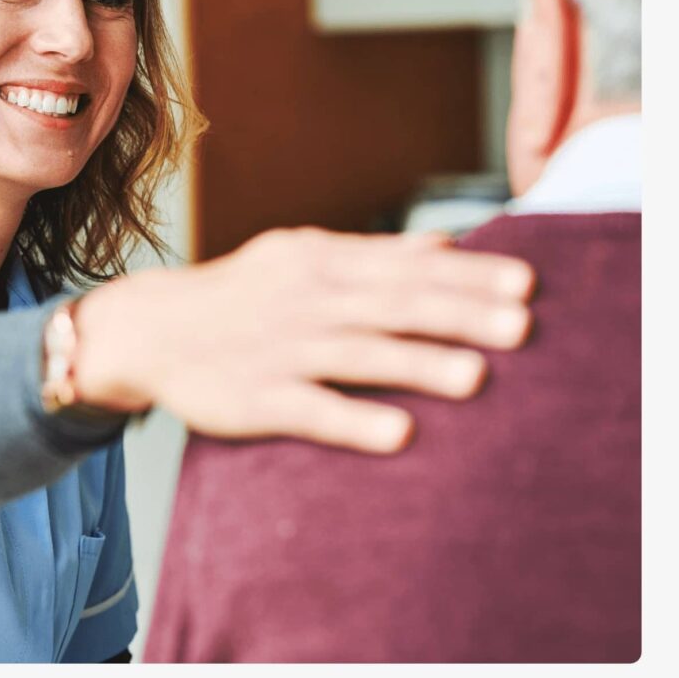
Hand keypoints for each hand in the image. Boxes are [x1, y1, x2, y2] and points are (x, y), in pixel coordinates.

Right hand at [73, 227, 534, 453]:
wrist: (153, 327)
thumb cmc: (243, 291)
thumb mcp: (301, 254)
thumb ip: (375, 252)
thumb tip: (449, 244)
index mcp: (318, 259)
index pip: (403, 265)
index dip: (466, 275)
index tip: (524, 284)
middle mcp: (303, 299)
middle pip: (389, 305)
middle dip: (457, 314)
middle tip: (521, 327)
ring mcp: (278, 349)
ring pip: (355, 354)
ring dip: (416, 363)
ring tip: (476, 377)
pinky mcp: (254, 398)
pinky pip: (308, 409)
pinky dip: (352, 419)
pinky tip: (399, 433)